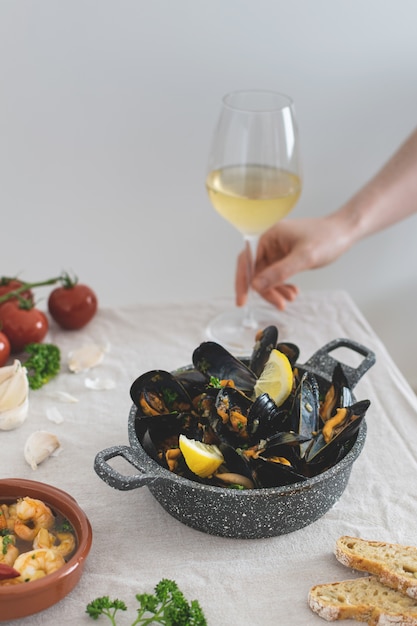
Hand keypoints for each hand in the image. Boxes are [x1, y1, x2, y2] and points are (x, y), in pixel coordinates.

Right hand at [235, 216, 352, 309]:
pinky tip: (293, 292)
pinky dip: (283, 286)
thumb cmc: (327, 238)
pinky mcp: (286, 257)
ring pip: (267, 276)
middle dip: (266, 290)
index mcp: (269, 237)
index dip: (242, 282)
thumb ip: (280, 271)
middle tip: (278, 304)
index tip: (242, 301)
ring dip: (275, 290)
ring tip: (289, 299)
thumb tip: (256, 285)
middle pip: (257, 271)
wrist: (345, 232)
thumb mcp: (304, 257)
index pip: (246, 261)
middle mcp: (270, 243)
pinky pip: (277, 275)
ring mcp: (278, 250)